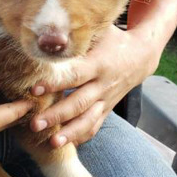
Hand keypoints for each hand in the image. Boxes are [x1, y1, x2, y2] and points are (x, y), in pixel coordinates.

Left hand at [30, 25, 158, 147]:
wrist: (141, 56)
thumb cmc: (112, 39)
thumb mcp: (98, 31)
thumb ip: (76, 33)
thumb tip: (47, 32)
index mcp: (98, 63)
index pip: (74, 75)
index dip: (55, 83)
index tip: (34, 89)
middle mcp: (102, 84)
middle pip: (78, 103)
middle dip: (57, 115)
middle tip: (35, 124)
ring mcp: (106, 99)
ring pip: (88, 120)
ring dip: (70, 133)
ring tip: (52, 142)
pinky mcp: (107, 109)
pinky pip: (95, 126)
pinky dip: (82, 136)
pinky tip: (66, 145)